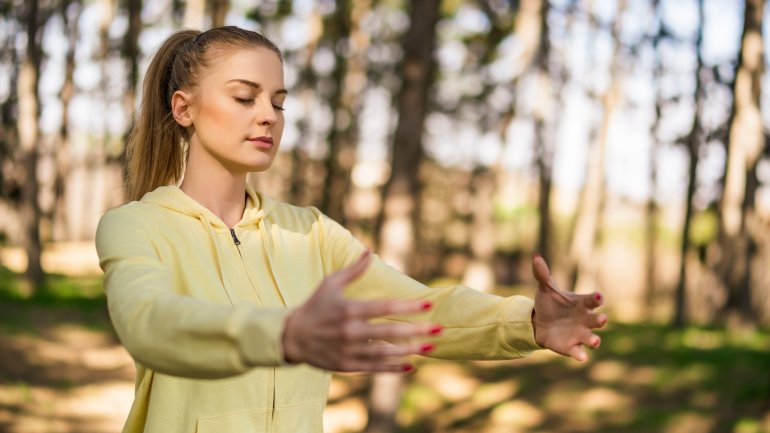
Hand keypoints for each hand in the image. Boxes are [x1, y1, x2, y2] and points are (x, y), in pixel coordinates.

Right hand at [282, 250, 439, 372]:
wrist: (291, 337)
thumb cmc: (314, 306)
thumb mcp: (330, 284)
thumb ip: (353, 270)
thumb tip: (369, 250)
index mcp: (349, 310)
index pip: (384, 307)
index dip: (408, 306)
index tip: (428, 304)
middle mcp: (350, 332)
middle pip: (389, 332)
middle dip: (416, 331)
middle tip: (439, 329)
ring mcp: (349, 351)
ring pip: (385, 353)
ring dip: (410, 351)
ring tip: (429, 347)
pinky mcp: (347, 365)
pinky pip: (375, 368)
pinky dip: (393, 368)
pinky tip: (410, 366)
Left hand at [531, 254, 607, 361]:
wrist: (538, 323)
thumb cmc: (548, 303)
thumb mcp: (545, 288)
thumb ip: (542, 274)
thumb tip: (535, 257)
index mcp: (581, 303)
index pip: (592, 300)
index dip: (596, 298)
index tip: (598, 296)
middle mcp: (585, 320)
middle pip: (597, 320)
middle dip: (600, 320)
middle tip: (602, 319)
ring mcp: (579, 335)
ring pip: (591, 338)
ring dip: (594, 340)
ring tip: (594, 342)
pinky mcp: (571, 347)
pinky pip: (577, 352)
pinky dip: (580, 354)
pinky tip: (581, 357)